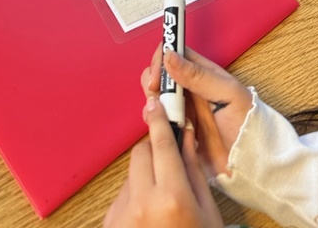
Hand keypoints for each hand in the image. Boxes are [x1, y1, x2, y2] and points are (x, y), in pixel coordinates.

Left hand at [104, 95, 223, 227]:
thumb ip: (194, 171)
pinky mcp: (111, 223)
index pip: (162, 144)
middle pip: (141, 153)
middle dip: (154, 152)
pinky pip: (122, 195)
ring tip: (162, 201)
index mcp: (172, 197)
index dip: (159, 120)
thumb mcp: (207, 211)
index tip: (156, 103)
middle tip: (169, 165)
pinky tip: (150, 215)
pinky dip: (135, 197)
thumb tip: (185, 135)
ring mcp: (123, 215)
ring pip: (131, 174)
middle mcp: (143, 203)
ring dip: (145, 177)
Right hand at [143, 47, 253, 178]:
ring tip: (169, 120)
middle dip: (153, 85)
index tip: (156, 79)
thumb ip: (198, 75)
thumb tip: (169, 55)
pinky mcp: (178, 131)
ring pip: (156, 99)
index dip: (160, 61)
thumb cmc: (248, 123)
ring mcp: (183, 110)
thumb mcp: (227, 94)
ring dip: (155, 107)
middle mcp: (189, 89)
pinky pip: (159, 123)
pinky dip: (157, 126)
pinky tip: (169, 134)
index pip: (173, 54)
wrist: (252, 163)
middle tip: (160, 102)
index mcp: (201, 73)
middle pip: (159, 76)